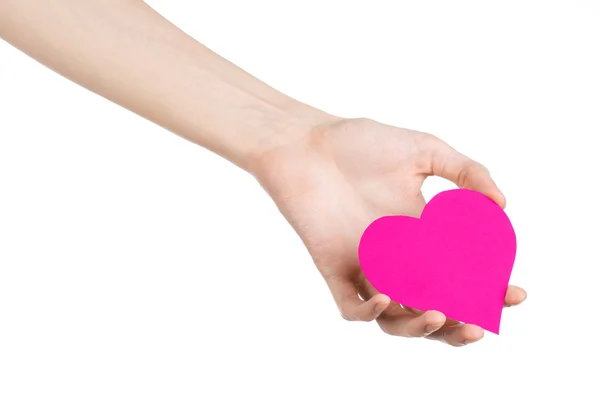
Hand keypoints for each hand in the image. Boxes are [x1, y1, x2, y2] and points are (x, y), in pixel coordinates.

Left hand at [253, 117, 525, 345]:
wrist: (304, 142)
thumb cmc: (359, 142)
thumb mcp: (423, 150)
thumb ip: (465, 172)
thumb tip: (502, 206)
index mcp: (423, 234)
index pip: (462, 273)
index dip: (490, 290)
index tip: (514, 293)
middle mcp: (397, 256)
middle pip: (435, 306)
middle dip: (463, 321)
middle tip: (482, 322)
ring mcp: (364, 265)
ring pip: (396, 318)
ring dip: (420, 327)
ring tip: (440, 314)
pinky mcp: (333, 267)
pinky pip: (351, 307)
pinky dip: (370, 312)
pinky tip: (387, 297)